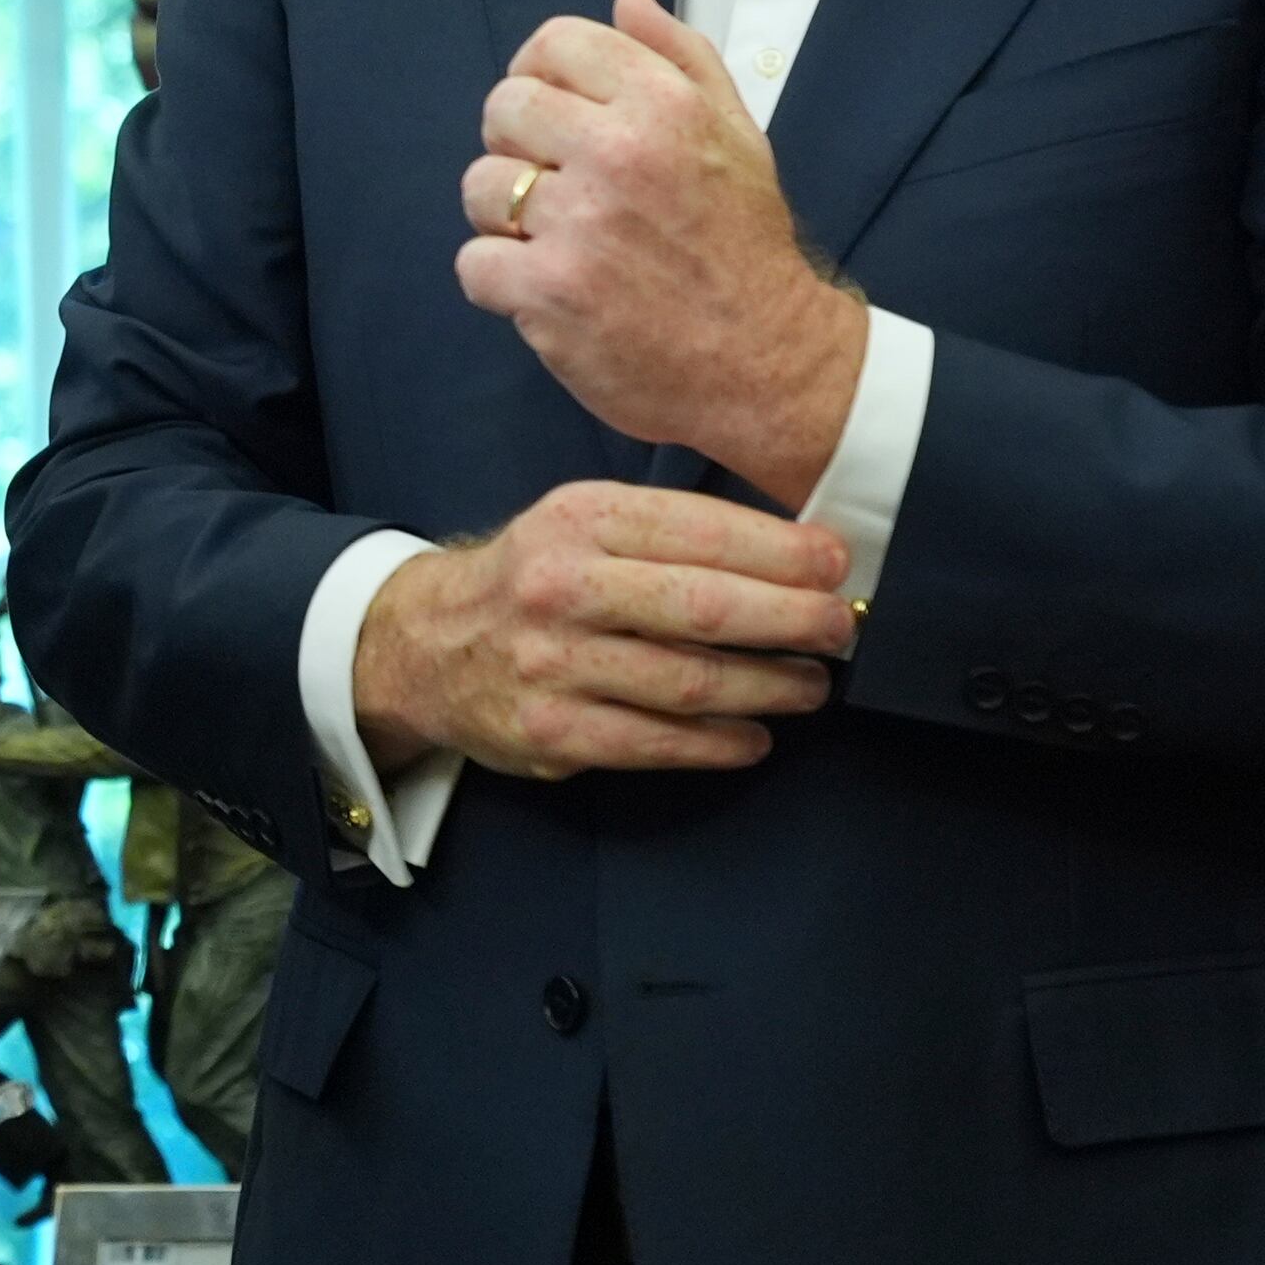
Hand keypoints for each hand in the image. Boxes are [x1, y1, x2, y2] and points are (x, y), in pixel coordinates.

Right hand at [354, 482, 858, 782]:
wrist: (424, 644)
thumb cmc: (534, 579)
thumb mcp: (583, 523)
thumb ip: (671, 532)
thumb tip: (799, 555)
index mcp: (578, 520)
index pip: (701, 530)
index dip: (784, 552)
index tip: (838, 566)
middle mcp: (559, 586)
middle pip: (704, 607)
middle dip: (794, 620)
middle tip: (841, 629)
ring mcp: (551, 663)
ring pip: (690, 683)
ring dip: (771, 688)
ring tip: (810, 686)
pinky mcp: (549, 731)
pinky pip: (657, 742)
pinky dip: (721, 744)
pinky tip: (754, 736)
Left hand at [455, 0, 870, 501]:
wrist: (769, 361)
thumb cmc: (745, 246)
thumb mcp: (739, 134)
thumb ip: (680, 59)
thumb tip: (626, 1)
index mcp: (665, 106)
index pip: (555, 43)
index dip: (539, 74)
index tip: (552, 113)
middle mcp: (620, 153)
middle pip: (504, 108)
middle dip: (516, 144)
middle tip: (553, 183)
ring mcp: (580, 225)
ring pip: (480, 186)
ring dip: (503, 217)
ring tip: (557, 240)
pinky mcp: (549, 292)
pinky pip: (473, 263)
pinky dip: (498, 281)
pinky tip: (546, 288)